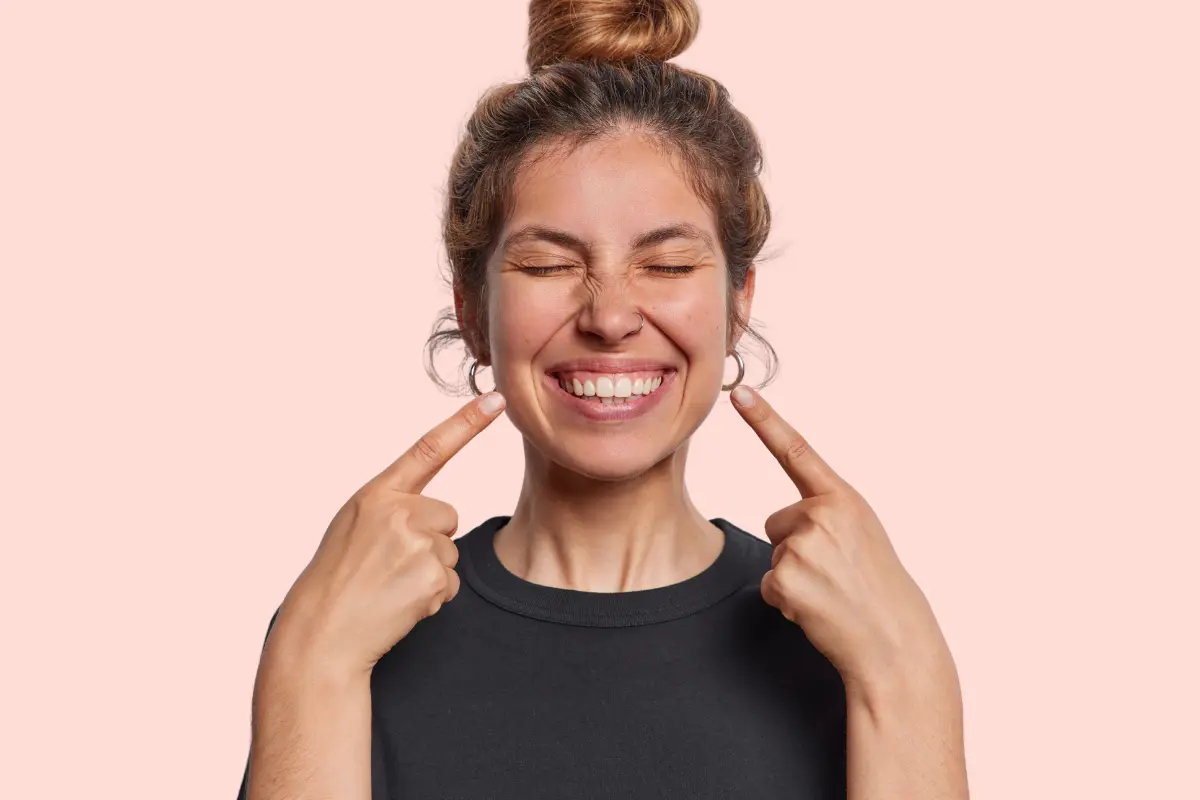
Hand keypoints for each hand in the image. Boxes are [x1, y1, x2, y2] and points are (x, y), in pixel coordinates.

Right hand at [269, 392, 506, 679]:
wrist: (322, 634)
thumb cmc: (337, 580)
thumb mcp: (354, 527)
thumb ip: (392, 510)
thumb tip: (441, 518)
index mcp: (376, 494)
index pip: (429, 449)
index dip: (466, 423)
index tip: (496, 398)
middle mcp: (398, 511)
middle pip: (448, 518)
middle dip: (429, 542)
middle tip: (388, 567)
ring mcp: (416, 544)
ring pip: (449, 552)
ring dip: (427, 573)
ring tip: (388, 587)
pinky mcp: (431, 577)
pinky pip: (450, 583)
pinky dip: (431, 598)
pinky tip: (398, 604)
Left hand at [730, 386, 951, 698]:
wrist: (894, 643)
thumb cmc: (878, 589)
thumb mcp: (862, 535)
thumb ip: (828, 514)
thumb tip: (785, 521)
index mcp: (844, 500)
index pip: (798, 452)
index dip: (766, 420)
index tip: (741, 393)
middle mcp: (823, 515)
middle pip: (777, 521)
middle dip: (797, 547)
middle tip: (836, 573)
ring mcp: (803, 547)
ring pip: (775, 554)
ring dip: (795, 576)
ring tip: (832, 592)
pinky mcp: (786, 579)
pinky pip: (769, 584)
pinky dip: (788, 601)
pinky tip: (819, 609)